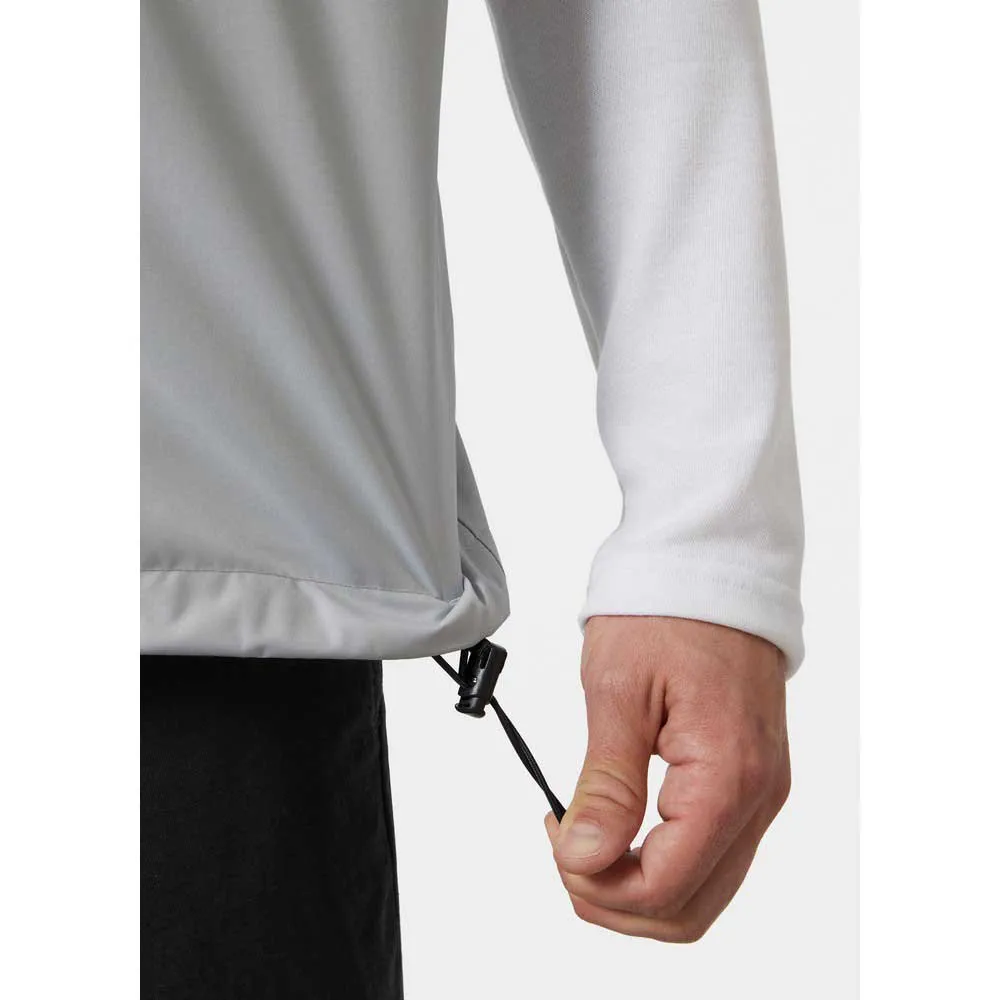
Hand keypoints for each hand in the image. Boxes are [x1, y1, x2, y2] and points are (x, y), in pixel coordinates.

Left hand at [545, 615, 790, 941]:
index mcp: (729, 776)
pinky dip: (664, 859)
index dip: (599, 886)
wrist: (714, 565)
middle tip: (566, 850)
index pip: (666, 887)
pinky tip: (623, 824)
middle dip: (616, 901)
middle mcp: (759, 797)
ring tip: (587, 837)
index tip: (557, 842)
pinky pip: (713, 852)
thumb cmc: (666, 612)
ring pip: (704, 890)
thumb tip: (584, 859)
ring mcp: (762, 792)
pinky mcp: (753, 780)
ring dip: (638, 887)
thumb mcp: (618, 692)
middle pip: (689, 910)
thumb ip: (606, 786)